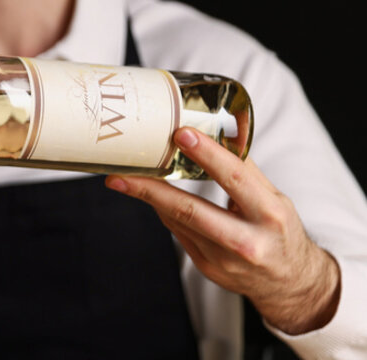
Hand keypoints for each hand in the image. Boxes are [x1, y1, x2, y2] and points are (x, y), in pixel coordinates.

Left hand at [105, 127, 340, 334]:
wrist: (288, 282)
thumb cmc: (280, 230)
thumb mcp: (274, 196)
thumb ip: (246, 165)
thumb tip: (229, 121)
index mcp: (270, 215)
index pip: (235, 178)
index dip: (207, 155)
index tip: (180, 134)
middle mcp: (247, 241)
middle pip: (191, 210)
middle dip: (152, 190)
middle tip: (123, 172)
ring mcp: (223, 259)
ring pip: (178, 221)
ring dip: (149, 198)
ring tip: (123, 178)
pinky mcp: (207, 267)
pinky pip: (178, 232)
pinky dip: (164, 211)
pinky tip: (150, 196)